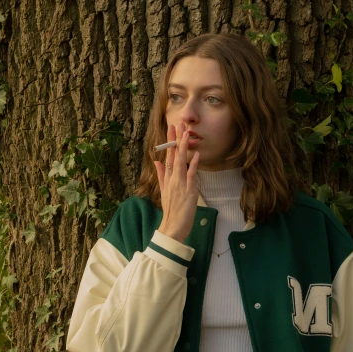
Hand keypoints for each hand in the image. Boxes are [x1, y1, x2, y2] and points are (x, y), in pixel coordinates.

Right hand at [154, 121, 199, 242]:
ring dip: (184, 148)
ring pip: (181, 162)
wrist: (172, 228)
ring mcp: (180, 185)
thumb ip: (161, 175)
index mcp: (167, 179)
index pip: (168, 156)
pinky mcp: (188, 192)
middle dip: (176, 139)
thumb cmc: (171, 211)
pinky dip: (193, 165)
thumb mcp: (163, 191)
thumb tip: (157, 161)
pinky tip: (196, 155)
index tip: (172, 128)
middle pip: (174, 155)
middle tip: (178, 123)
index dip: (170, 141)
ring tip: (186, 133)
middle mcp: (172, 179)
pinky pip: (191, 176)